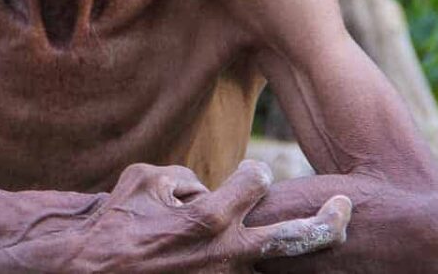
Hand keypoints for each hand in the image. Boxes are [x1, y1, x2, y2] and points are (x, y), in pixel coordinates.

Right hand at [68, 161, 351, 272]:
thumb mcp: (144, 179)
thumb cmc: (114, 222)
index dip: (256, 173)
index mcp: (209, 217)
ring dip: (289, 247)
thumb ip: (185, 177)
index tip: (254, 175)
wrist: (90, 272)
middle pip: (298, 236)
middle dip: (329, 221)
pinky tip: (251, 260)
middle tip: (347, 207)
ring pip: (276, 262)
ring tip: (325, 236)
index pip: (258, 181)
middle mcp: (226, 252)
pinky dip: (252, 269)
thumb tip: (204, 187)